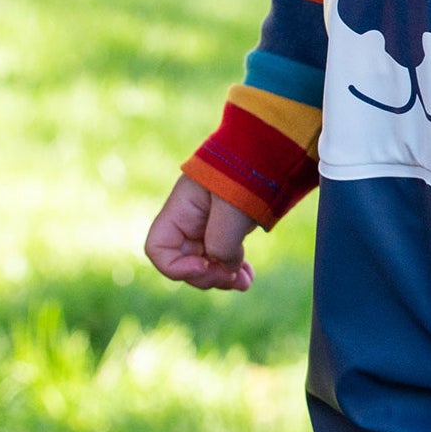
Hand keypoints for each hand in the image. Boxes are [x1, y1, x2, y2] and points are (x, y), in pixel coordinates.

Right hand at [144, 174, 257, 290]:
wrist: (272, 148)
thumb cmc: (246, 172)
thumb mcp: (231, 210)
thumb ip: (221, 244)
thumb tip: (227, 267)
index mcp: (180, 209)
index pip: (158, 248)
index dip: (176, 267)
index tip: (203, 265)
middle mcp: (189, 219)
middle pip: (184, 261)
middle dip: (206, 275)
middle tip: (231, 278)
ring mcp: (208, 224)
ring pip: (206, 262)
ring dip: (222, 276)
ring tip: (244, 283)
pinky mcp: (228, 227)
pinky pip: (223, 256)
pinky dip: (233, 268)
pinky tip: (247, 276)